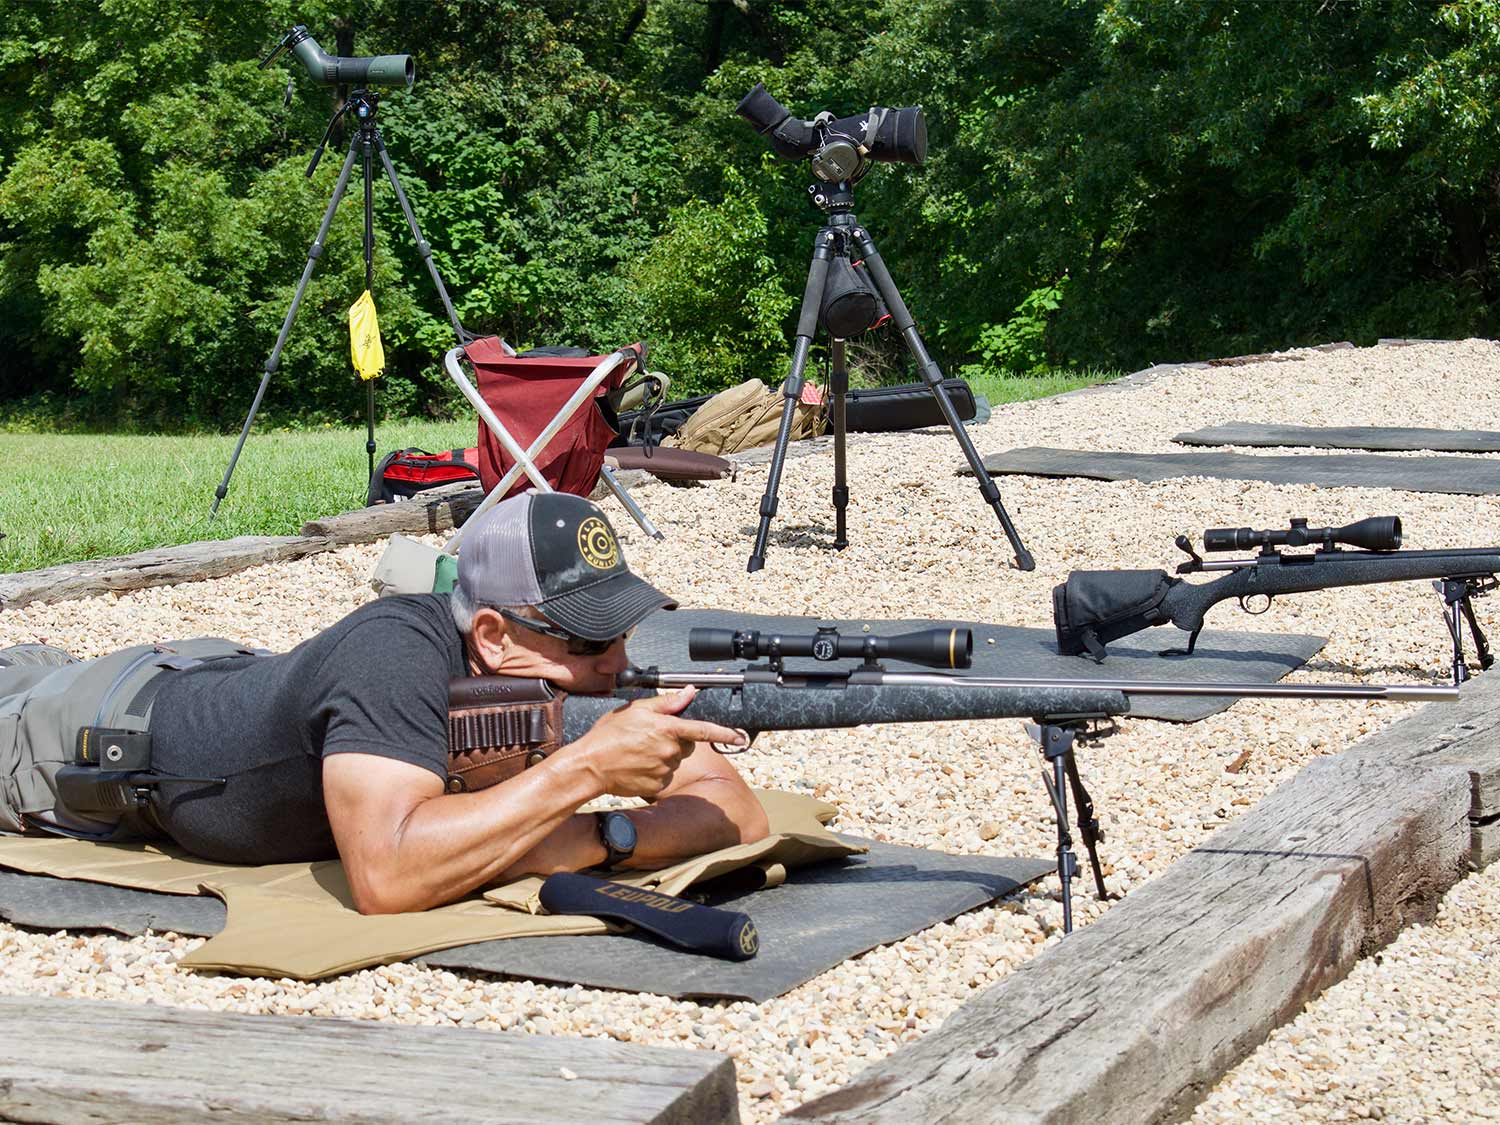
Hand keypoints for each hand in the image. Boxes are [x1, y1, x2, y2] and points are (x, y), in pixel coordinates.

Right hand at [573, 687, 746, 798]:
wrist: (589, 766)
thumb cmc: (608, 736)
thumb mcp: (635, 710)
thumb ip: (666, 703)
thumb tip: (689, 692)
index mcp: (666, 729)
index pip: (703, 729)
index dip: (725, 733)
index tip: (741, 736)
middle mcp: (669, 751)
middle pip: (686, 744)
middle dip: (675, 739)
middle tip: (649, 736)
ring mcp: (664, 770)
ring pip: (674, 760)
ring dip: (663, 755)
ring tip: (638, 751)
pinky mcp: (657, 786)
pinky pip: (664, 776)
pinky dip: (655, 771)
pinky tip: (637, 766)